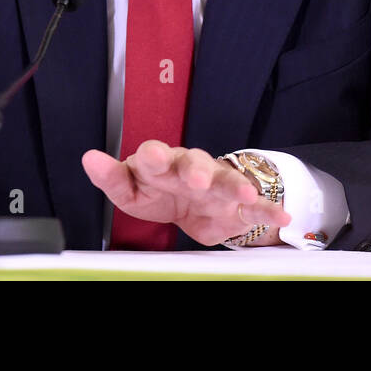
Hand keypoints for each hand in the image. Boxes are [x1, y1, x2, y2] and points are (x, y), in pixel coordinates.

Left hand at [82, 140, 290, 246]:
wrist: (197, 198)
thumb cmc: (160, 190)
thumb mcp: (133, 189)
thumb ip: (113, 178)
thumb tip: (88, 158)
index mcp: (162, 164)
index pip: (154, 155)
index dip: (153, 156)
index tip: (150, 156)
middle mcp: (191, 167)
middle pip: (194, 163)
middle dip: (195, 169)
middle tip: (195, 178)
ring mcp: (217, 183)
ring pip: (227, 180)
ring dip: (236, 186)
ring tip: (245, 195)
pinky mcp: (239, 203)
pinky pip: (256, 205)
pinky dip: (269, 209)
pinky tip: (282, 215)